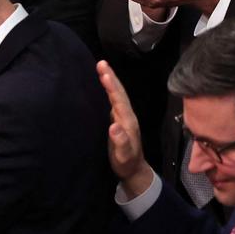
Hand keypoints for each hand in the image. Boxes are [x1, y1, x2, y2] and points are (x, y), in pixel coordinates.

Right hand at [96, 61, 152, 197]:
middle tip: (101, 62)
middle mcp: (126, 116)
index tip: (103, 72)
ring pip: (116, 95)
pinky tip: (101, 86)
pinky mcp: (117, 120)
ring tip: (101, 68)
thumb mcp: (124, 156)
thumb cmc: (127, 163)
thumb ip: (121, 142)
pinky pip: (112, 101)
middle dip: (110, 77)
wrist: (133, 170)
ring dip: (109, 81)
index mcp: (127, 122)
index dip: (111, 86)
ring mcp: (122, 117)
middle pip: (119, 93)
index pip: (119, 100)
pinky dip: (107, 90)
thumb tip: (114, 125)